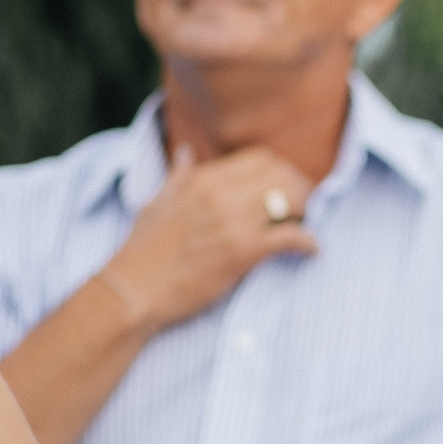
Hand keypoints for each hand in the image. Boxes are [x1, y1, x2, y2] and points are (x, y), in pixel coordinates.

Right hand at [104, 143, 319, 331]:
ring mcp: (232, 222)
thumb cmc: (142, 250)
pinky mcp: (242, 251)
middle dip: (301, 190)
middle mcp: (219, 194)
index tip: (288, 188)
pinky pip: (291, 236)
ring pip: (291, 201)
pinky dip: (308, 242)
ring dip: (306, 213)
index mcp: (202, 180)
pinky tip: (310, 250)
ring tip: (303, 226)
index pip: (261, 159)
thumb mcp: (156, 203)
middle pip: (282, 176)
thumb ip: (178, 176)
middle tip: (303, 208)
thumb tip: (184, 152)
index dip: (283, 171)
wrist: (132, 291)